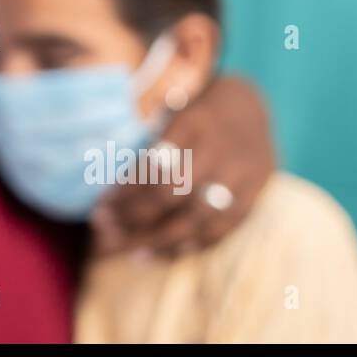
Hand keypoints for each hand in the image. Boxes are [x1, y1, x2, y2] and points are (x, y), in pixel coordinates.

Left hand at [90, 76, 276, 255]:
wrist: (251, 104)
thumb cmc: (193, 109)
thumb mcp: (169, 109)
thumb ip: (147, 143)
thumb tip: (108, 187)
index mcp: (192, 122)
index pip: (153, 166)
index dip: (125, 191)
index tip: (100, 207)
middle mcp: (218, 149)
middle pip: (172, 194)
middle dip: (135, 217)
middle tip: (106, 229)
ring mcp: (241, 174)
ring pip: (197, 218)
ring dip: (160, 240)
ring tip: (130, 252)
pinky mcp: (255, 193)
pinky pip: (223, 228)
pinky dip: (191, 245)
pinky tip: (163, 253)